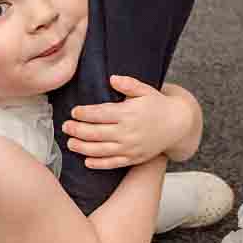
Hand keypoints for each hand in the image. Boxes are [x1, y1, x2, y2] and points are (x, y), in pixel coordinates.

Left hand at [64, 76, 195, 168]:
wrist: (177, 125)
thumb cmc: (158, 105)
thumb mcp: (145, 90)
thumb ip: (128, 84)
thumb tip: (112, 79)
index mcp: (128, 113)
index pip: (100, 114)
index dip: (84, 113)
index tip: (74, 112)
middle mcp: (127, 132)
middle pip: (96, 133)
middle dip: (78, 130)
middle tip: (65, 127)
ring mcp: (130, 148)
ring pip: (100, 150)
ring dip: (82, 147)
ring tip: (70, 143)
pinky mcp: (133, 159)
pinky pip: (112, 163)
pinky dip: (98, 163)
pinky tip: (86, 161)